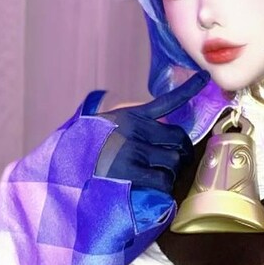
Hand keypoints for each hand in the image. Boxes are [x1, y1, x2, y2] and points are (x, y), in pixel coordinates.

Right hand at [95, 71, 208, 193]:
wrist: (60, 169)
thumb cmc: (85, 151)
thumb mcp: (105, 126)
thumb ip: (130, 123)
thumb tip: (159, 128)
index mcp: (130, 116)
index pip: (166, 101)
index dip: (188, 89)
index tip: (203, 78)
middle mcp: (134, 130)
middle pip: (179, 140)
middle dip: (180, 153)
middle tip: (173, 161)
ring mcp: (132, 151)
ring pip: (172, 163)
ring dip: (169, 172)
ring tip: (155, 176)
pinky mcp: (129, 173)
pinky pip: (162, 180)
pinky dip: (161, 186)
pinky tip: (152, 187)